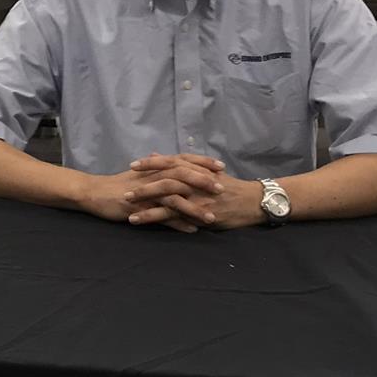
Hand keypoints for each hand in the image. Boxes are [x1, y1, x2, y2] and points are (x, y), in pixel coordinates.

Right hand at [77, 154, 224, 233]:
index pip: (183, 160)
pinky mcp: (140, 208)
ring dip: (195, 208)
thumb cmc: (119, 184)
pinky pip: (163, 216)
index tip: (221, 166)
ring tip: (212, 218)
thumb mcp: (141, 174)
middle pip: (182, 175)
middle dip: (203, 181)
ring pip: (175, 197)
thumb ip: (159, 169)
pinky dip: (178, 223)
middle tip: (222, 188)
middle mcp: (153, 177)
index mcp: (155, 168)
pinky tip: (192, 230)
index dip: (202, 162)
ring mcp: (146, 193)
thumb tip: (175, 166)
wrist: (94, 193)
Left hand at [125, 154, 267, 231]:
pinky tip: (144, 223)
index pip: (170, 162)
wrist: (252, 202)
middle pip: (165, 180)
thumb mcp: (206, 170)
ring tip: (128, 210)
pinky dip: (158, 219)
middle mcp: (195, 181)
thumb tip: (156, 154)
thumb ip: (181, 163)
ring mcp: (198, 198)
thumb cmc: (228, 186)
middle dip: (144, 185)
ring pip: (168, 199)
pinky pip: (176, 217)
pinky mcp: (200, 214)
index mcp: (196, 169)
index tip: (133, 164)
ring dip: (146, 205)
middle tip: (124, 189)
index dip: (151, 164)